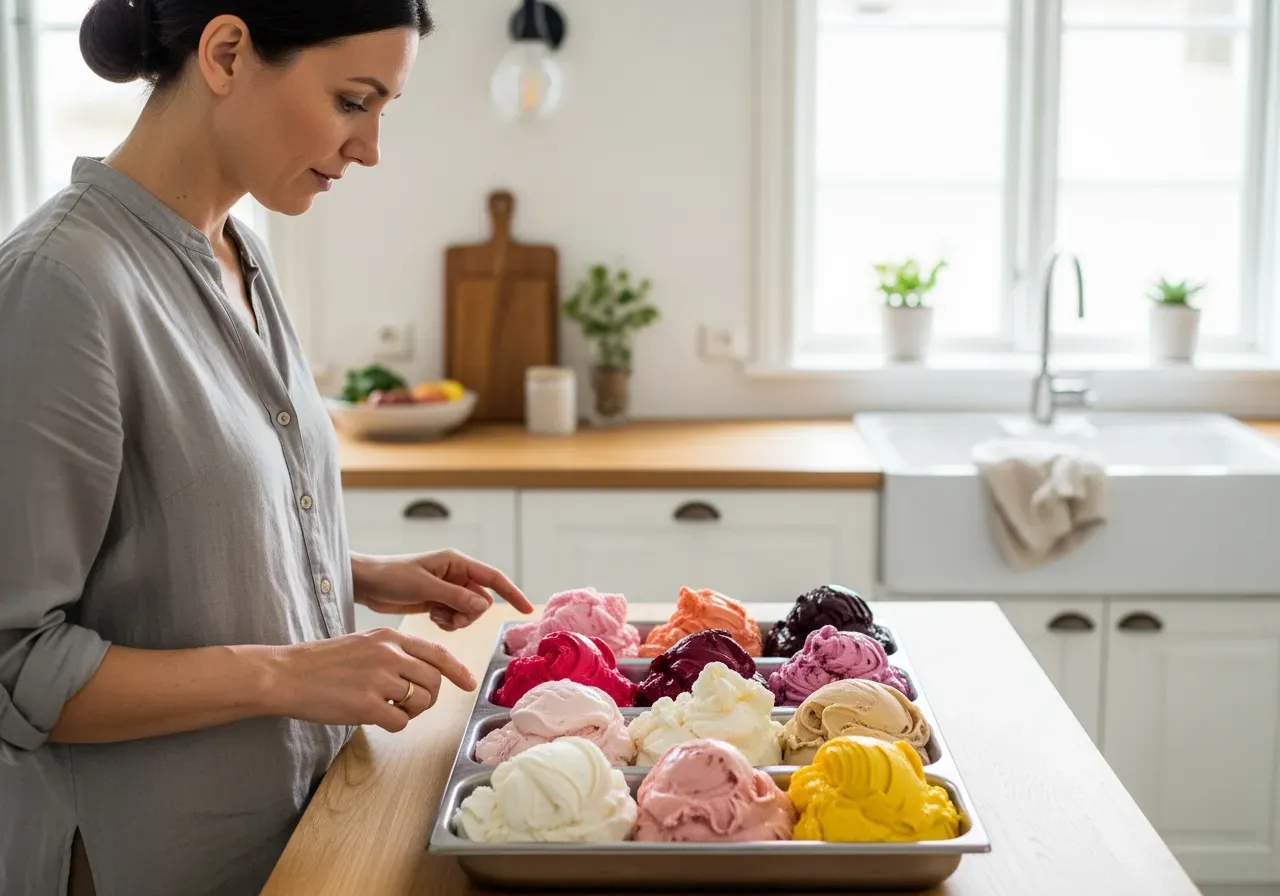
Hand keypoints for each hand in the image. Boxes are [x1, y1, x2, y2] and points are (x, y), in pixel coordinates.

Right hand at [269, 628, 475, 732]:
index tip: (470, 682)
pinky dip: (392, 724)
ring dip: (410, 712)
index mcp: (389, 637)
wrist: (286, 674)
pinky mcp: (367, 705)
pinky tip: (372, 716)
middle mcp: (389, 655)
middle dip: (428, 698)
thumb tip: (420, 673)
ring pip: (421, 702)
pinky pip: (400, 722)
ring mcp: (379, 680)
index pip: (436, 653)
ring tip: (386, 708)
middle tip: (409, 705)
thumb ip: (393, 653)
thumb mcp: (363, 644)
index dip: (457, 670)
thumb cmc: (322, 662)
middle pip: (434, 682)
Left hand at [352, 549, 532, 631]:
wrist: (367, 583)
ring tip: (438, 617)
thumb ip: (455, 596)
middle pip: (482, 600)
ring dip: (458, 619)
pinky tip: (433, 618)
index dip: (512, 593)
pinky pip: (456, 616)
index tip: (526, 610)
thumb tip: (483, 604)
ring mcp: (448, 588)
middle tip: (450, 617)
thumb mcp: (424, 587)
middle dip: (470, 613)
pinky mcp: (438, 601)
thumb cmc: (392, 577)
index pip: (493, 578)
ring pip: (470, 611)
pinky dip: (448, 622)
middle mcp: (456, 574)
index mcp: (456, 562)